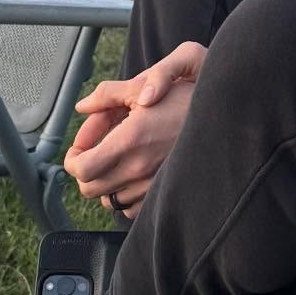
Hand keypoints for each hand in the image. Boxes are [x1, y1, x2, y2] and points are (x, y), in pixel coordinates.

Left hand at [63, 40, 206, 217]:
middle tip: (95, 152)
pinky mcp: (164, 194)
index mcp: (130, 140)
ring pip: (109, 199)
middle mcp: (139, 168)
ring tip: (118, 160)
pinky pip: (131, 208)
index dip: (73, 159)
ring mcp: (152, 185)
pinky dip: (126, 194)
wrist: (222, 118)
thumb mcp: (144, 87)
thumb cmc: (185, 99)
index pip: (82, 169)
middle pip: (90, 188)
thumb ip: (108, 95)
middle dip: (86, 170)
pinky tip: (135, 173)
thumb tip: (83, 105)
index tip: (79, 148)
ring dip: (106, 182)